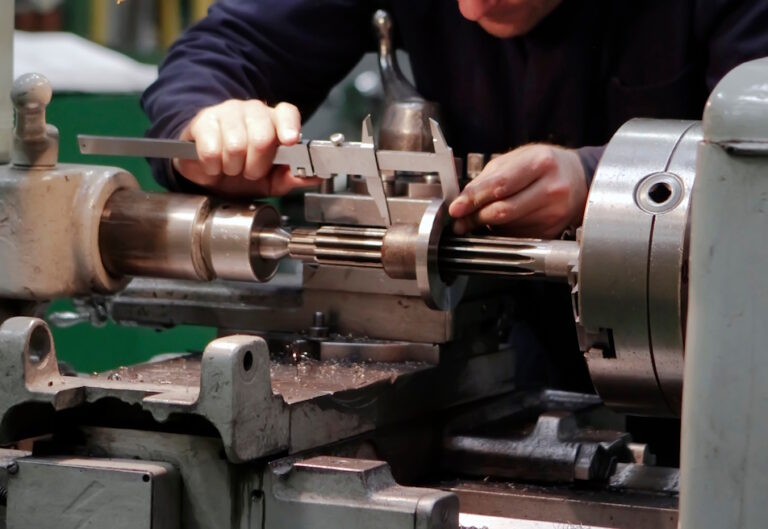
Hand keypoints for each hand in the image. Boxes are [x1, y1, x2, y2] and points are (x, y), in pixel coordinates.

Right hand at [174, 99, 319, 194]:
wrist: (207, 169)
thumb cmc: (241, 171)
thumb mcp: (270, 180)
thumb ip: (292, 177)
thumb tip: (314, 177)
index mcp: (274, 121)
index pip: (287, 113)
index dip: (289, 127)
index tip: (289, 141)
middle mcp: (253, 111)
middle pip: (263, 135)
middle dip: (257, 164)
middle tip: (250, 172)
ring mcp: (227, 112)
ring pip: (236, 144)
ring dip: (234, 167)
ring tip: (231, 168)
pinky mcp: (203, 121)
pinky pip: (212, 148)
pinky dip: (213, 166)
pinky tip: (214, 166)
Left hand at [448, 144, 587, 237]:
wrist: (578, 178)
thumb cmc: (543, 165)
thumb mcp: (516, 159)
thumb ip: (487, 179)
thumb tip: (462, 203)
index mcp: (541, 163)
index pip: (500, 185)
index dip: (473, 199)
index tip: (456, 209)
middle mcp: (551, 189)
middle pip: (503, 211)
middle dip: (476, 217)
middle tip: (461, 220)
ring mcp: (554, 213)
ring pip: (508, 227)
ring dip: (488, 226)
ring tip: (482, 218)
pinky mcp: (552, 231)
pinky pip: (517, 236)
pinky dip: (503, 232)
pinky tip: (504, 222)